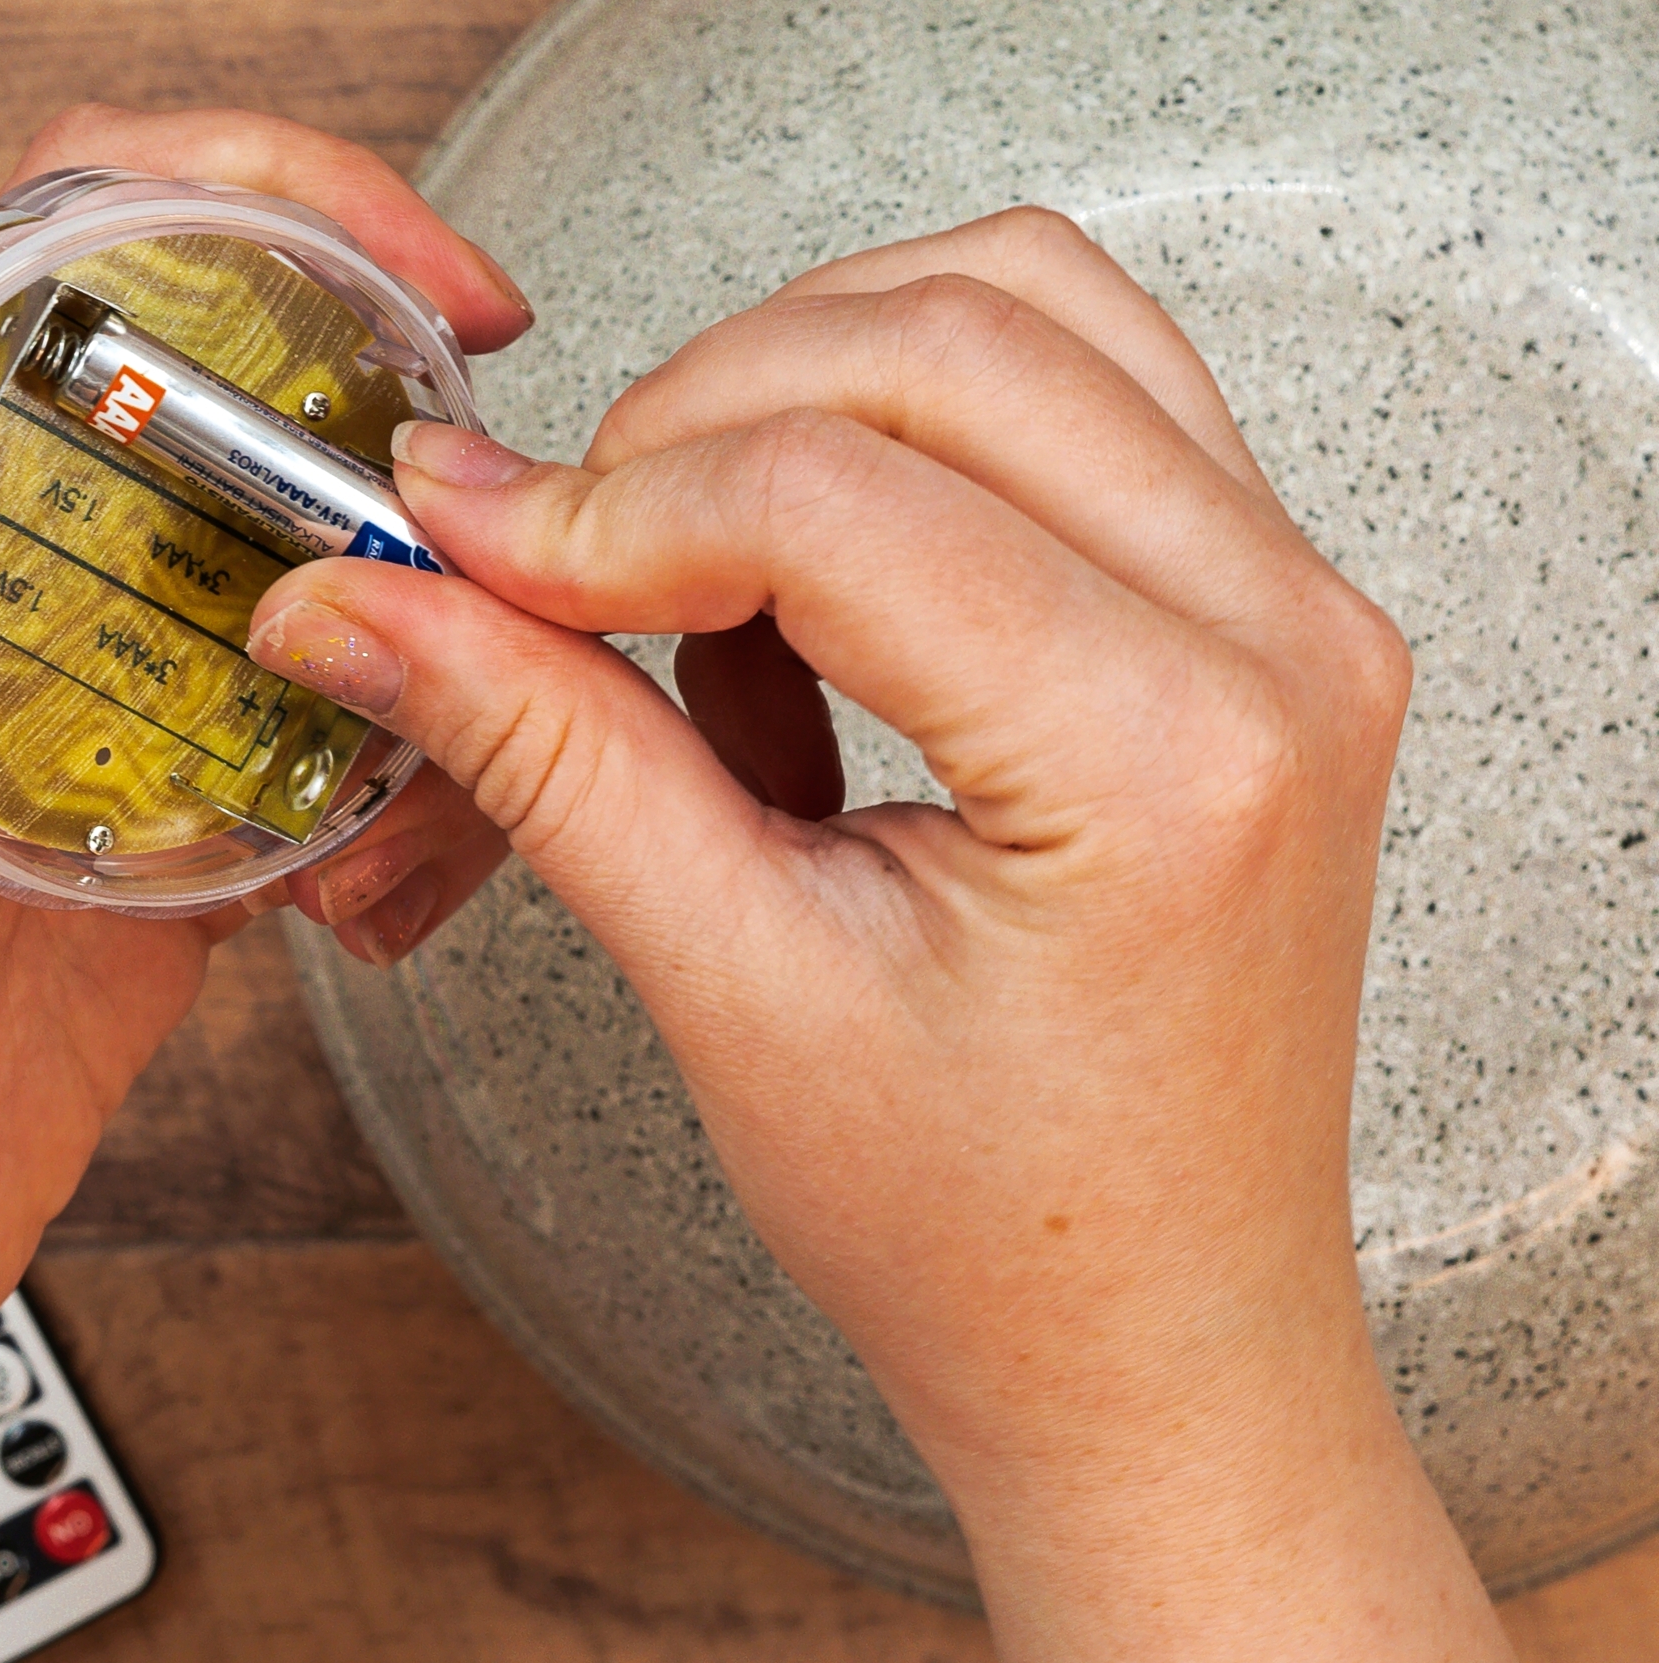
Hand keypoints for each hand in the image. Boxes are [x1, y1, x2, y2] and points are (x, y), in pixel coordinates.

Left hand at [0, 104, 526, 1478]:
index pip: (56, 272)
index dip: (239, 202)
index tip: (384, 258)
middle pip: (227, 399)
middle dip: (389, 417)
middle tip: (499, 499)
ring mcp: (92, 730)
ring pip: (307, 578)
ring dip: (424, 629)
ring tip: (462, 722)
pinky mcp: (162, 863)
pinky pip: (325, 763)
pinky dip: (405, 795)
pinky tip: (396, 865)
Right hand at [246, 208, 1411, 1536]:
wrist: (1155, 1355)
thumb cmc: (994, 1238)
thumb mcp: (732, 992)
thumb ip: (548, 753)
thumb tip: (364, 594)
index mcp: (1169, 759)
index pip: (833, 497)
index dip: (604, 505)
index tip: (454, 554)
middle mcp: (1279, 643)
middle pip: (941, 342)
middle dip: (695, 422)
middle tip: (550, 567)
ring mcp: (1298, 605)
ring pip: (1021, 307)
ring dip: (808, 397)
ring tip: (702, 603)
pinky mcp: (1267, 600)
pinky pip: (1080, 383)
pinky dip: (907, 433)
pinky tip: (811, 604)